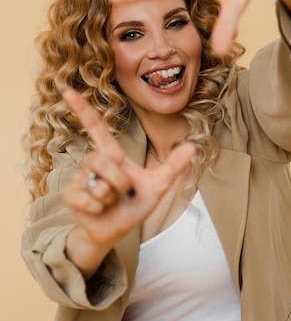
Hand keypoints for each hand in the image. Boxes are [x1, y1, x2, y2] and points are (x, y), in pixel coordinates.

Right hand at [62, 88, 194, 271]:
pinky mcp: (71, 197)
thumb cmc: (136, 203)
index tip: (68, 90)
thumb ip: (173, 166)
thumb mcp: (158, 185)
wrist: (118, 230)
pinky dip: (99, 208)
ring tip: (113, 201)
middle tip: (125, 192)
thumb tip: (193, 146)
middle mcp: (94, 163)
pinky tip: (99, 211)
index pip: (95, 127)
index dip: (82, 109)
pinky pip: (87, 199)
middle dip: (119, 180)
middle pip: (102, 160)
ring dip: (111, 197)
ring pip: (97, 183)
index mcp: (113, 155)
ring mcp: (80, 179)